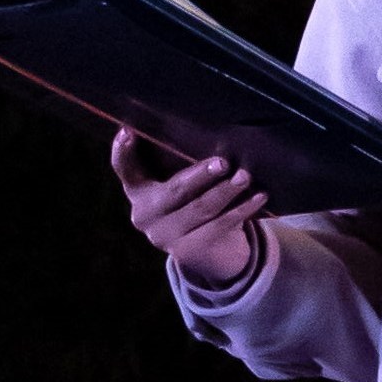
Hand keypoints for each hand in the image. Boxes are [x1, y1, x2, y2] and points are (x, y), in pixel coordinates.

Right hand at [110, 128, 267, 286]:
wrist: (208, 250)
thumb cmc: (194, 200)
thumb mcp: (182, 182)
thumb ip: (181, 162)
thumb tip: (214, 130)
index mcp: (138, 190)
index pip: (124, 168)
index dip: (122, 152)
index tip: (127, 132)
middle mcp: (144, 215)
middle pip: (174, 190)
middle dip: (200, 175)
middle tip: (223, 162)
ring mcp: (164, 236)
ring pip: (200, 209)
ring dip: (226, 191)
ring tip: (246, 176)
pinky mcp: (188, 251)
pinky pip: (220, 225)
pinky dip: (242, 209)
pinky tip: (259, 196)